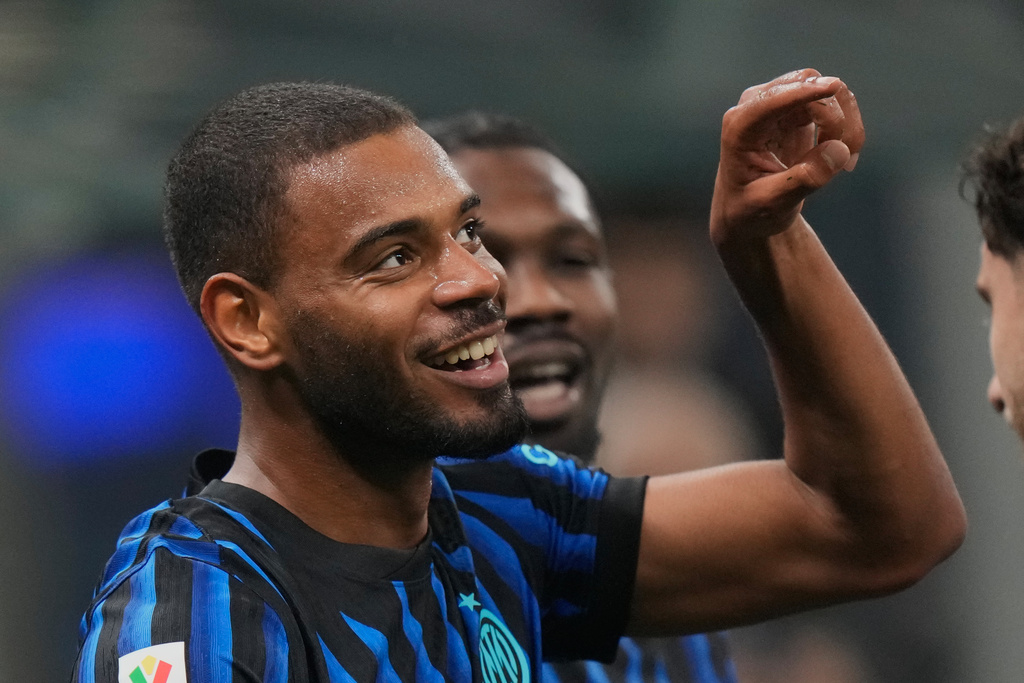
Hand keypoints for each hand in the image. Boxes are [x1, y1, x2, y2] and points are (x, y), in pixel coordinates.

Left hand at [709, 69, 864, 245]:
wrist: (749, 210)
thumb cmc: (751, 208)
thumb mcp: (773, 203)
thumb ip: (803, 179)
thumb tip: (839, 149)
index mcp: (739, 127)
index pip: (771, 99)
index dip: (802, 92)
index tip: (833, 88)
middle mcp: (757, 105)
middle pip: (806, 85)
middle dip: (835, 118)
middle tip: (847, 162)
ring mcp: (780, 102)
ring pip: (827, 91)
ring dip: (846, 124)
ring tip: (846, 165)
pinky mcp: (799, 108)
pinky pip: (834, 103)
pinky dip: (847, 127)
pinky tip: (845, 157)